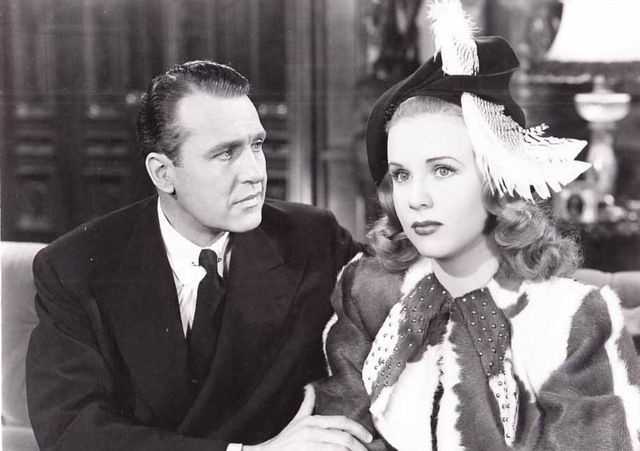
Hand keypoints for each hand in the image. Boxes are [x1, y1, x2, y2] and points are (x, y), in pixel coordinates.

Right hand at [245, 385, 372, 450]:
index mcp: (313, 421)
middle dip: (359, 446)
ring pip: (339, 448)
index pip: (341, 422)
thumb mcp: (297, 420)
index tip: (369, 437)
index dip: (358, 429)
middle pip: (344, 437)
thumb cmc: (284, 440)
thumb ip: (306, 404)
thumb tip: (310, 387)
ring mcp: (309, 444)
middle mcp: (312, 431)